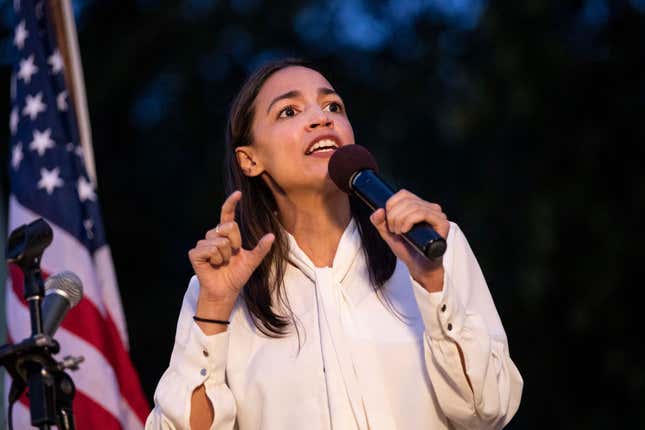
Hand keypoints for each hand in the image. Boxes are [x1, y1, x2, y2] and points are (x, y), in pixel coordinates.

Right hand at [188, 191, 274, 316]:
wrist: (226, 291)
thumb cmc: (237, 275)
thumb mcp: (252, 261)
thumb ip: (261, 248)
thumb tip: (272, 236)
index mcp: (226, 235)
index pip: (227, 215)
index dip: (231, 203)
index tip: (238, 194)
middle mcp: (213, 236)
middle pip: (229, 227)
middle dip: (235, 243)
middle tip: (232, 256)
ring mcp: (203, 244)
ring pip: (220, 241)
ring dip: (225, 256)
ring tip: (222, 263)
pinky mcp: (195, 253)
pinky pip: (209, 249)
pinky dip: (215, 259)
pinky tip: (213, 265)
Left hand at [369, 189, 449, 291]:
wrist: (419, 266)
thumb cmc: (408, 249)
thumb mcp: (389, 234)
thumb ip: (380, 223)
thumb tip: (378, 211)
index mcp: (418, 206)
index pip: (403, 194)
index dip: (391, 204)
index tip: (387, 220)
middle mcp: (430, 208)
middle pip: (407, 200)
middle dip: (394, 215)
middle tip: (393, 230)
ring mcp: (437, 215)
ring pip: (414, 206)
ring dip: (400, 219)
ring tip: (399, 232)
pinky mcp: (442, 223)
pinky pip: (423, 213)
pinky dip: (409, 221)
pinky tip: (405, 231)